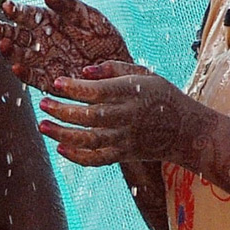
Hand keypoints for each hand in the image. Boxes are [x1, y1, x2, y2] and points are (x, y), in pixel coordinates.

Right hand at [0, 0, 131, 92]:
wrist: (119, 67)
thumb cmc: (105, 38)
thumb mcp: (90, 17)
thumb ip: (70, 6)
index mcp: (49, 22)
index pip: (27, 14)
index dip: (16, 10)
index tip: (7, 6)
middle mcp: (41, 41)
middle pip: (16, 34)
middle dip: (3, 29)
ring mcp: (43, 61)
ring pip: (19, 55)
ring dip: (9, 50)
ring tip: (2, 43)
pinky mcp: (49, 80)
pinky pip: (32, 77)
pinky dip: (23, 73)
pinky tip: (17, 67)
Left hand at [38, 61, 211, 166]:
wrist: (186, 131)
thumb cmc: (161, 95)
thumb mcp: (145, 74)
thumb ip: (115, 69)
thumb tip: (84, 71)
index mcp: (133, 93)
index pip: (99, 91)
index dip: (75, 88)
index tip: (56, 82)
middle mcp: (128, 117)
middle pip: (90, 117)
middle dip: (63, 110)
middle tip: (42, 103)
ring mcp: (126, 139)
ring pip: (90, 140)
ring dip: (62, 134)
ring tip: (42, 125)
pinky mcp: (124, 155)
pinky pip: (98, 160)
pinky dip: (77, 157)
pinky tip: (60, 148)